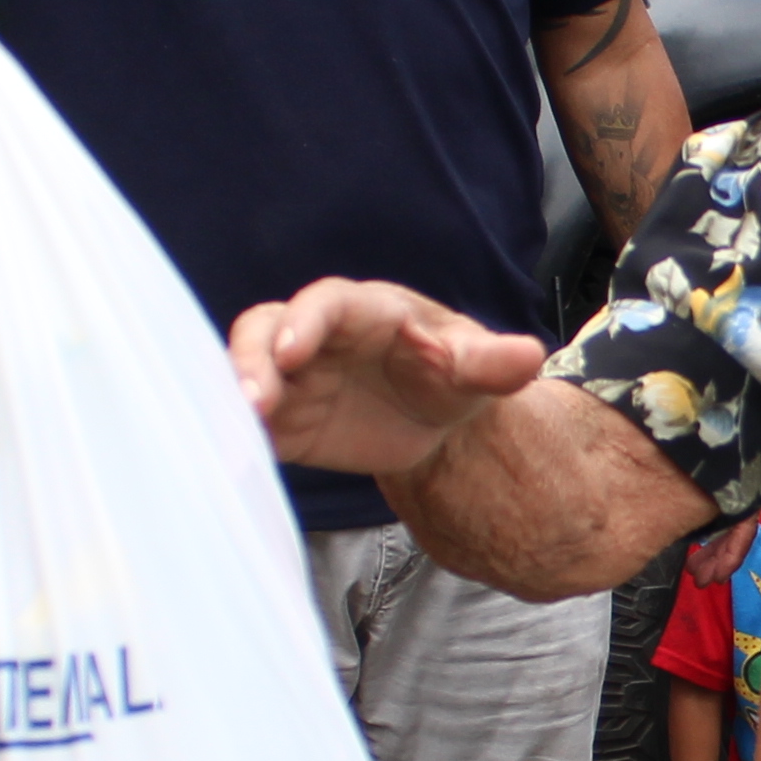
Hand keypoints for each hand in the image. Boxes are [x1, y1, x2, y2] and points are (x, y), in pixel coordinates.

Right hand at [228, 277, 550, 476]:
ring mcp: (293, 377)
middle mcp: (316, 335)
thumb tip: (529, 355)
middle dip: (255, 360)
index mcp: (365, 310)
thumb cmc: (450, 375)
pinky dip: (234, 433)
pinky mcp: (282, 419)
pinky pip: (248, 420)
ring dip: (236, 394)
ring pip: (247, 370)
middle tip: (251, 398)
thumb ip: (493, 362)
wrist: (432, 417)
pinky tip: (231, 456)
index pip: (327, 304)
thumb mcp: (475, 369)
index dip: (305, 322)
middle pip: (267, 330)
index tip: (292, 353)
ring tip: (240, 425)